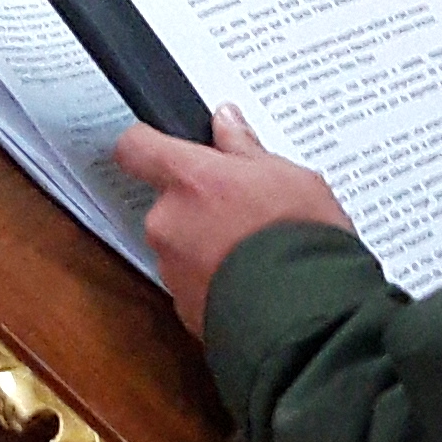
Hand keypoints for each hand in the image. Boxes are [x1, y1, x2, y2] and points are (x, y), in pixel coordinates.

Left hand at [109, 106, 351, 336]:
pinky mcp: (182, 308)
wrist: (306, 319)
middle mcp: (168, 221)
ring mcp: (171, 268)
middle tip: (245, 209)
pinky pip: (193, 282)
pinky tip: (253, 279)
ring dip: (207, 244)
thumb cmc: (302, 242)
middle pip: (167, 201)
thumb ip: (245, 149)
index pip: (136, 146)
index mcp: (190, 179)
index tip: (160, 144)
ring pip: (181, 243)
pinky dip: (215, 279)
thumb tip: (226, 122)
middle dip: (199, 205)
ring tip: (257, 250)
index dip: (147, 143)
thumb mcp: (289, 178)